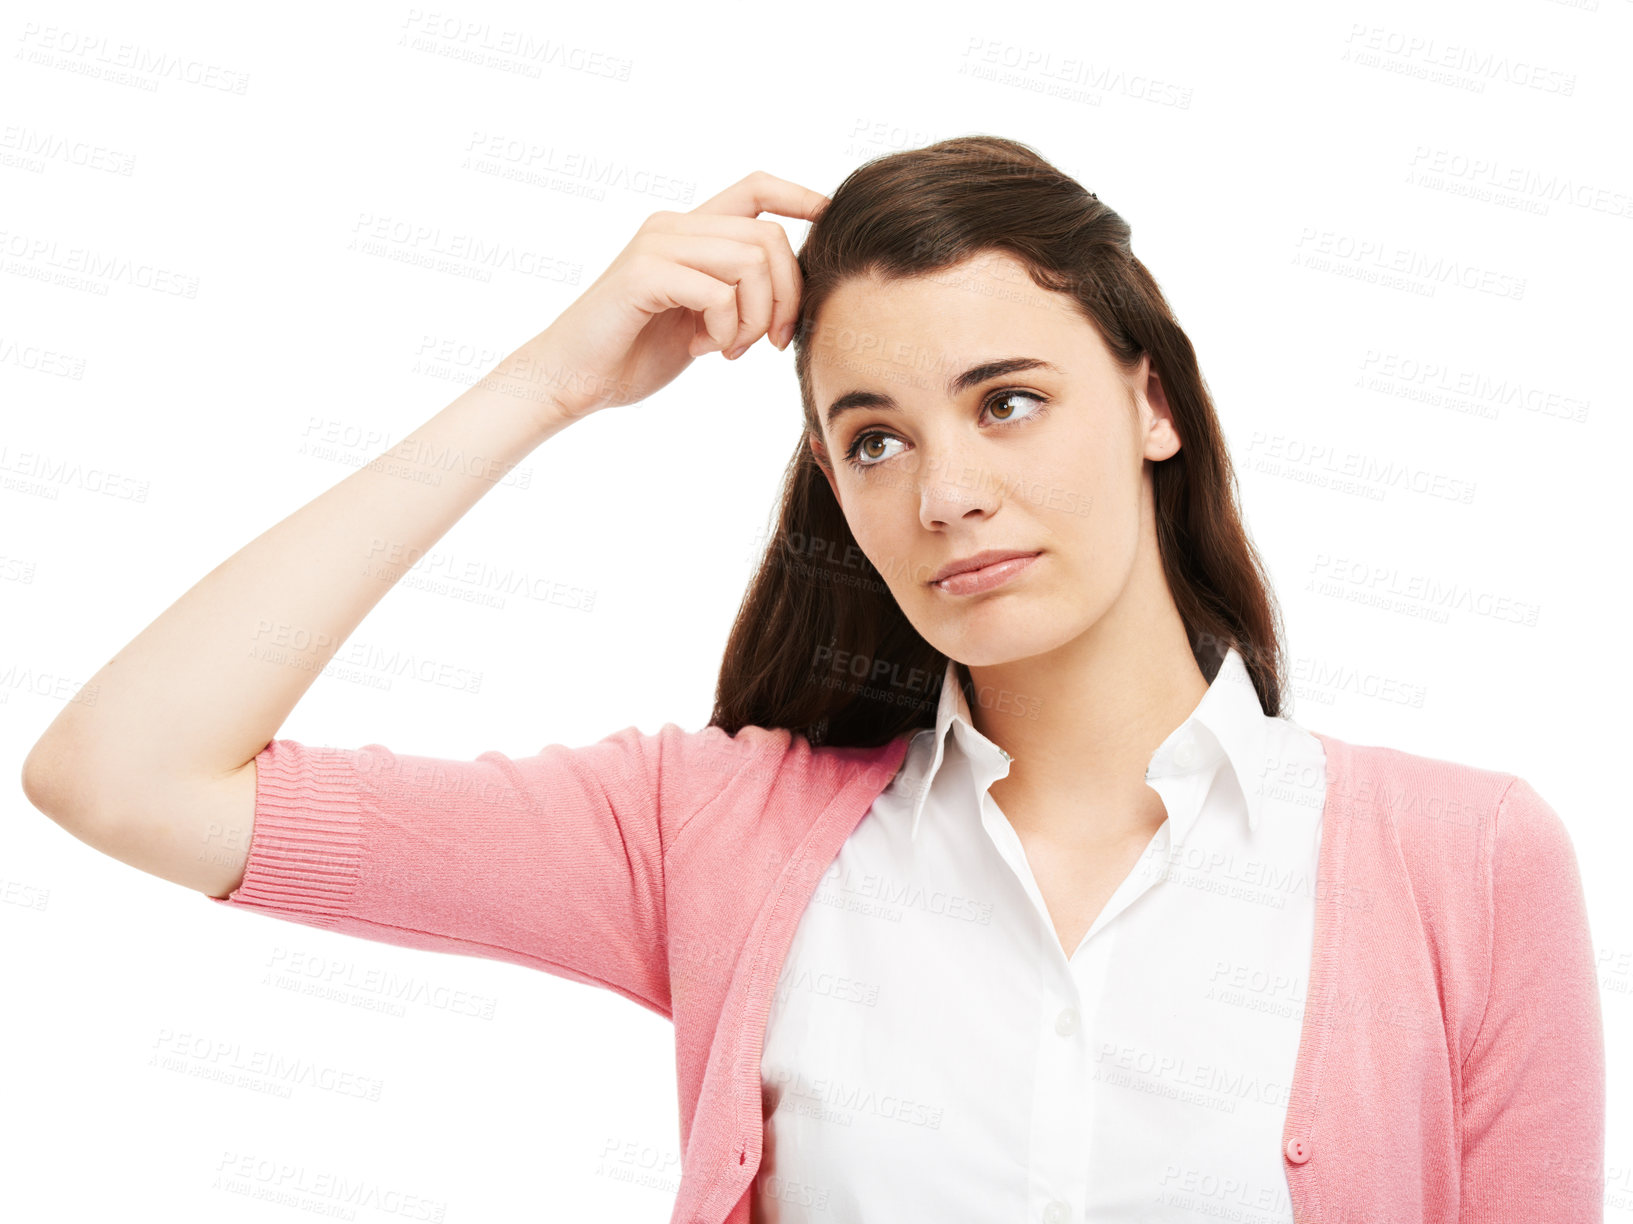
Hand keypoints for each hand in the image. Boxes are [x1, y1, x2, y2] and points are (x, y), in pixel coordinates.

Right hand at [527, 170, 828, 422]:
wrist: (573, 379)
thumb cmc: (635, 354)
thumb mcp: (703, 318)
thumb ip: (738, 293)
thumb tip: (794, 288)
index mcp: (688, 231)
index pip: (755, 189)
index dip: (798, 195)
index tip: (828, 215)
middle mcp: (673, 226)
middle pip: (769, 238)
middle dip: (786, 296)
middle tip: (772, 342)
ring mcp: (657, 245)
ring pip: (750, 262)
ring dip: (755, 318)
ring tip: (730, 349)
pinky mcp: (643, 273)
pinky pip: (718, 292)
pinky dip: (725, 329)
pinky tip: (701, 350)